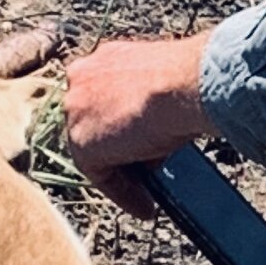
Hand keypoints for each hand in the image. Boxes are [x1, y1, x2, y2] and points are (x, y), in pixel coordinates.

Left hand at [63, 33, 210, 211]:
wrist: (186, 82)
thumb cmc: (189, 76)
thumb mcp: (165, 83)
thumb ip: (148, 100)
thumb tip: (159, 129)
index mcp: (102, 58)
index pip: (105, 97)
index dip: (124, 124)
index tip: (141, 142)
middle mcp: (81, 79)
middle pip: (95, 123)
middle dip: (118, 147)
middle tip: (143, 170)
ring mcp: (76, 110)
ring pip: (96, 149)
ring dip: (121, 172)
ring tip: (149, 193)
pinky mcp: (81, 142)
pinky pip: (100, 176)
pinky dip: (123, 193)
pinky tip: (146, 206)